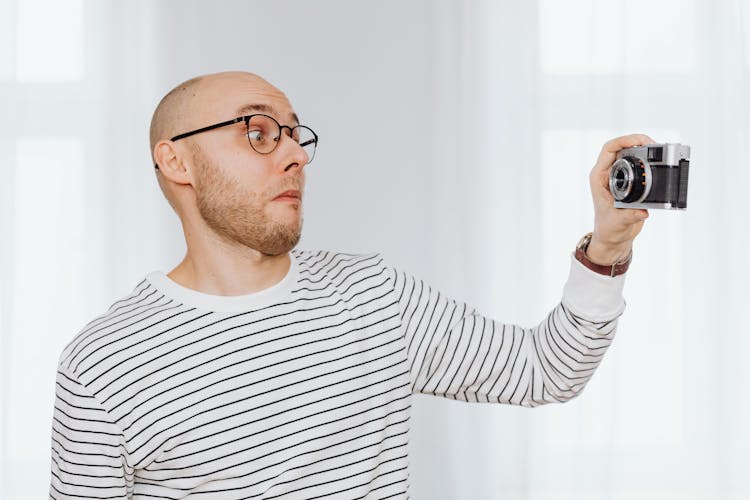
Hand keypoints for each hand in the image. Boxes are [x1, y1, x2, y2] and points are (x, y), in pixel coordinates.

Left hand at [587, 134, 653, 264]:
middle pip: (623, 148)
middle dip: (640, 143)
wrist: (613, 237)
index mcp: (599, 177)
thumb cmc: (609, 229)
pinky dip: (652, 163)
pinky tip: (663, 165)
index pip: (609, 149)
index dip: (625, 140)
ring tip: (662, 153)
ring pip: (633, 156)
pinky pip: (641, 167)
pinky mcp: (631, 183)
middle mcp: (608, 174)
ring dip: (648, 152)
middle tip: (657, 146)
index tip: (642, 141)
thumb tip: (643, 211)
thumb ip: (629, 215)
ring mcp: (620, 177)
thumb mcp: (617, 222)